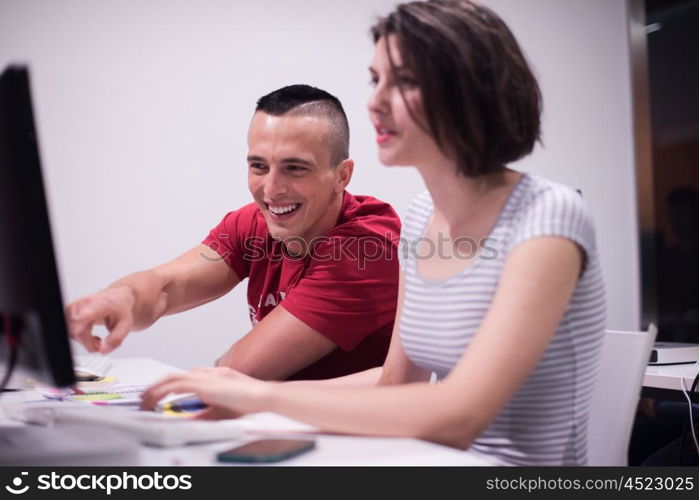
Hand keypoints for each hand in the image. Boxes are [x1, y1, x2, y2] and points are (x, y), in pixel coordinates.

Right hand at [66, 285, 135, 353]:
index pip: (83, 316)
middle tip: (101, 344)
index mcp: (99, 304)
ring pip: (71, 332)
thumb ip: (116, 339)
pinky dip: (79, 337)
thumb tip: (103, 351)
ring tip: (98, 339)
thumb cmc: (121, 308)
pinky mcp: (69, 311)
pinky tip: (89, 334)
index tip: (78, 334)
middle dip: (88, 343)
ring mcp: (74, 307)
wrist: (117, 297)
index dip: (77, 327)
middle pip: (75, 330)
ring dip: (84, 341)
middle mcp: (84, 303)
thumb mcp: (126, 324)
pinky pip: (69, 330)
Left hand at [140, 366, 270, 417]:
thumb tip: (187, 420)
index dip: (170, 385)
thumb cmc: (250, 404)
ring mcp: (206, 377)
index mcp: (215, 377)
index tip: (160, 395)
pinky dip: (163, 391)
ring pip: (173, 378)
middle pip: (176, 375)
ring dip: (156, 389)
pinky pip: (177, 385)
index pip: (187, 377)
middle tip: (145, 398)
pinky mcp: (204, 384)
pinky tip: (155, 399)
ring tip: (145, 401)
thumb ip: (204, 413)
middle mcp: (209, 373)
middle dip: (158, 386)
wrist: (264, 398)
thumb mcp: (221, 411)